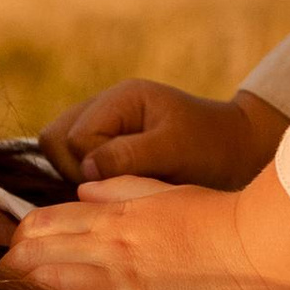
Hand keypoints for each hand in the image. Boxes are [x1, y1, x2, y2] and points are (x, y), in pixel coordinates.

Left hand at [2, 167, 289, 289]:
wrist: (268, 247)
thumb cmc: (222, 217)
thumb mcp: (167, 191)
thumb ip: (120, 189)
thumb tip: (81, 192)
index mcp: (115, 217)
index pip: (39, 225)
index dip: (19, 243)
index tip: (21, 258)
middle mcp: (111, 250)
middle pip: (32, 260)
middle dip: (13, 275)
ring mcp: (125, 287)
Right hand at [40, 76, 285, 191]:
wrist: (235, 150)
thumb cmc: (211, 148)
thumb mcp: (175, 150)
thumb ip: (129, 155)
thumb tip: (85, 170)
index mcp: (121, 98)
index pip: (74, 137)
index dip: (92, 167)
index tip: (125, 183)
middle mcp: (104, 106)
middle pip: (54, 139)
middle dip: (76, 170)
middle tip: (115, 189)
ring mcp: (100, 125)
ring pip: (58, 151)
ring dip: (78, 177)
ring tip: (116, 190)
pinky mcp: (103, 144)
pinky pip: (71, 161)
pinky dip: (85, 179)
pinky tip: (115, 190)